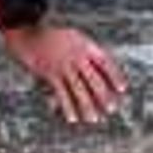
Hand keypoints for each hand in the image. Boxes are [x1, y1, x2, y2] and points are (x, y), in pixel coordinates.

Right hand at [0, 20, 128, 124]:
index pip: (105, 61)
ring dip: (87, 105)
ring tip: (94, 119)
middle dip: (103, 94)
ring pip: (79, 89)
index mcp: (84, 44)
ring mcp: (64, 65)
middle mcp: (76, 55)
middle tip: (112, 108)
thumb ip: (84, 52)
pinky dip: (67, 107)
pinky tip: (72, 118)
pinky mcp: (50, 73)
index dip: (115, 74)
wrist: (28, 32)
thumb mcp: (73, 37)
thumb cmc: (51, 36)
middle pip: (94, 78)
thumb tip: (100, 67)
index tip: (124, 88)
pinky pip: (61, 93)